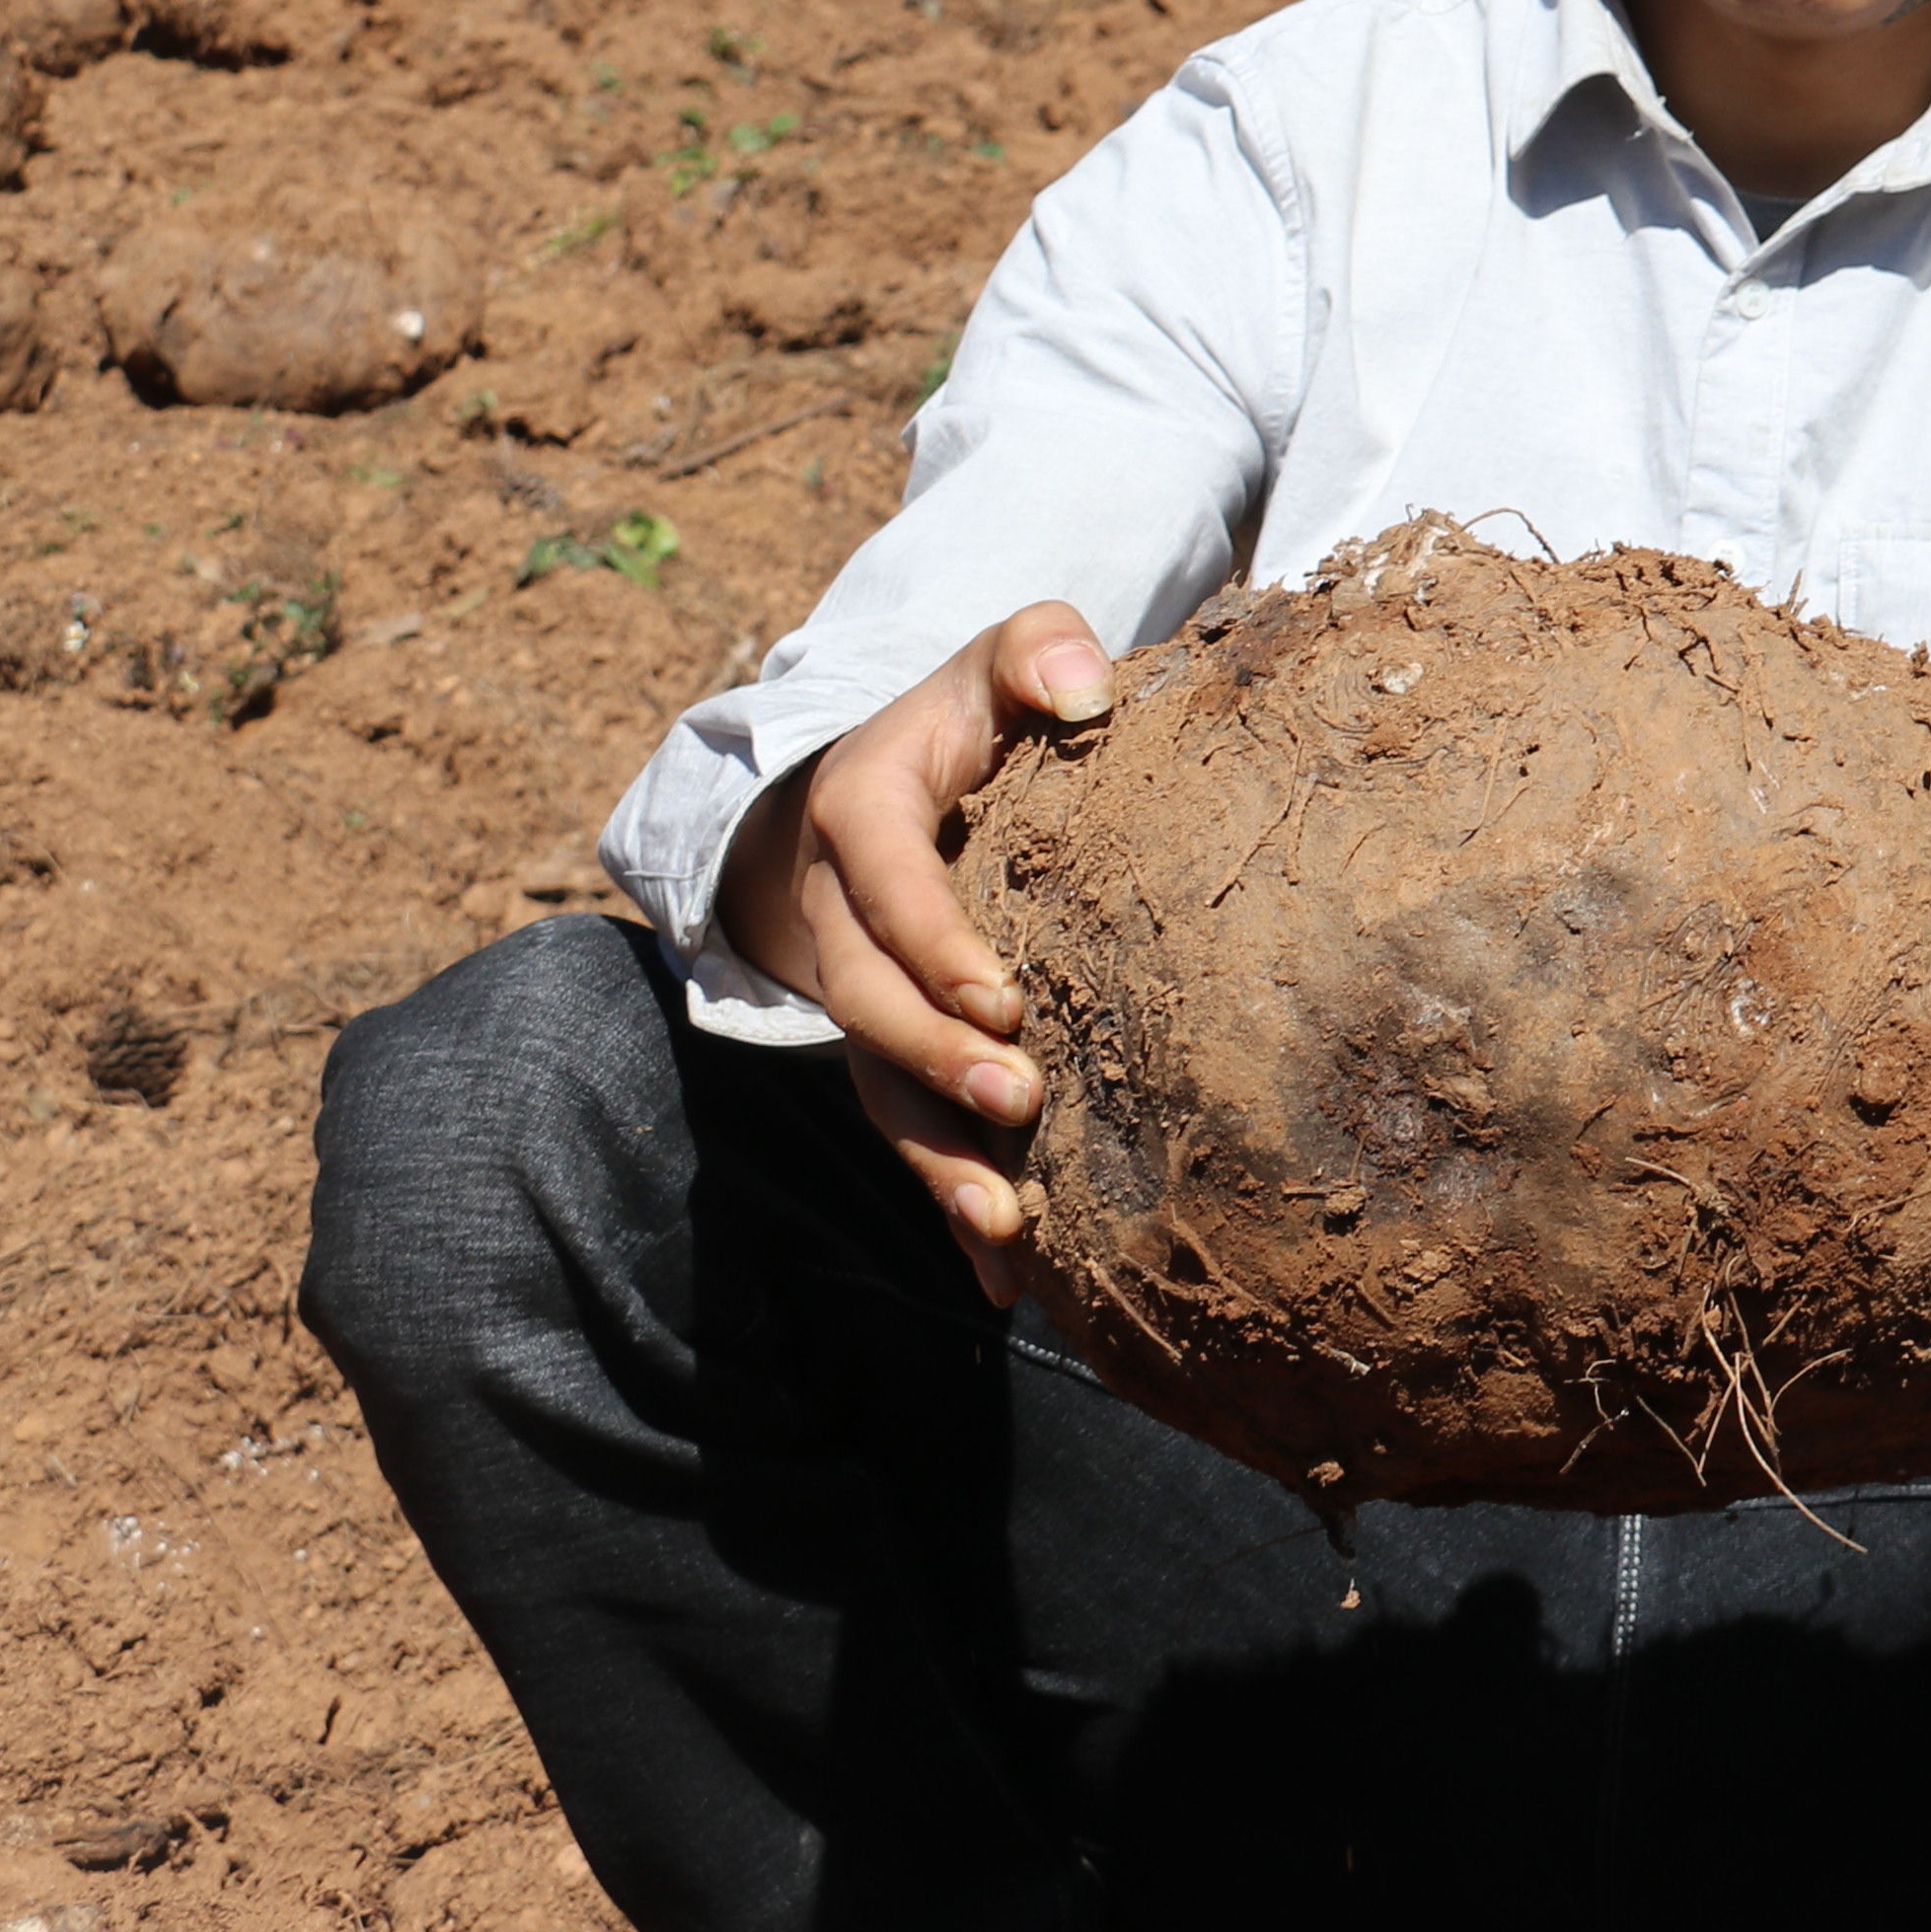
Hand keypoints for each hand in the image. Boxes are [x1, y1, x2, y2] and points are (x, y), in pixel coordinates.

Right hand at [717, 599, 1121, 1303]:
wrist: (888, 780)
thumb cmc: (969, 721)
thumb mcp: (992, 662)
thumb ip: (1033, 649)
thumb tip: (1086, 683)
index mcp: (861, 815)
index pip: (889, 888)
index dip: (935, 946)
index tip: (1004, 998)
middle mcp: (844, 916)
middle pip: (871, 1003)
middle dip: (937, 1060)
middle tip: (1019, 1098)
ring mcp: (862, 994)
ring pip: (881, 1089)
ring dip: (937, 1160)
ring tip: (1008, 1225)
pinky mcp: (896, 1051)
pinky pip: (913, 1132)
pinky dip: (953, 1205)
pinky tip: (1006, 1282)